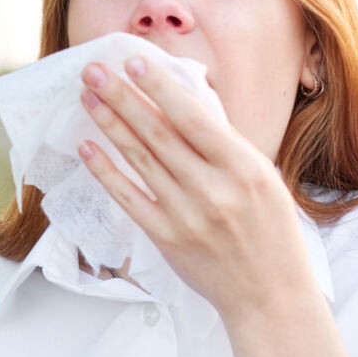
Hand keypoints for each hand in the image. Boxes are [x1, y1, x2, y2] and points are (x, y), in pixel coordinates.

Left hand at [76, 55, 315, 319]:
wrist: (271, 295)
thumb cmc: (269, 229)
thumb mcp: (262, 178)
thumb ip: (223, 144)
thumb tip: (181, 101)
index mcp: (244, 168)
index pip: (194, 118)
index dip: (160, 88)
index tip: (133, 61)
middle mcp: (214, 190)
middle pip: (158, 134)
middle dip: (122, 97)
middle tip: (94, 69)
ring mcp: (187, 215)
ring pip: (139, 160)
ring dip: (109, 125)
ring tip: (87, 97)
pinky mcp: (167, 238)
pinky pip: (128, 198)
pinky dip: (106, 171)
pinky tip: (87, 148)